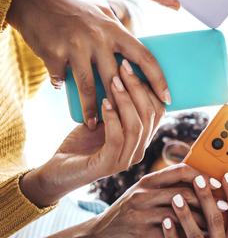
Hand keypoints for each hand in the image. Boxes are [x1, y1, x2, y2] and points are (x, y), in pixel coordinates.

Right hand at [7, 0, 169, 125]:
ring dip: (90, 109)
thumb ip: (119, 34)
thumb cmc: (73, 10)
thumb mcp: (102, 16)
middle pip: (117, 80)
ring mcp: (76, 46)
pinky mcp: (53, 54)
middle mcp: (98, 38)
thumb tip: (136, 59)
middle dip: (121, 104)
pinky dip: (61, 85)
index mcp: (115, 30)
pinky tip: (62, 89)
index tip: (167, 98)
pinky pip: (61, 80)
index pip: (145, 58)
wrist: (33, 1)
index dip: (158, 80)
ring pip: (88, 88)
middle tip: (126, 124)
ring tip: (92, 123)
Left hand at [21, 64, 164, 206]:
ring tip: (114, 81)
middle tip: (124, 68)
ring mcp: (125, 160)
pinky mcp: (108, 165)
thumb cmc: (82, 142)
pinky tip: (104, 103)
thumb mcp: (105, 119)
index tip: (132, 66)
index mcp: (142, 138)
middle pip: (150, 115)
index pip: (159, 110)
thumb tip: (125, 73)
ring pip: (137, 126)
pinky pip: (118, 138)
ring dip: (126, 100)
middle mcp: (139, 150)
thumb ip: (119, 105)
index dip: (149, 87)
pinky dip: (112, 118)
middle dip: (138, 88)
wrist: (58, 171)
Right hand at [90, 164, 207, 237]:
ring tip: (215, 222)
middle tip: (224, 204)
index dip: (202, 175)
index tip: (217, 183)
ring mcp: (140, 213)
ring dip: (200, 218)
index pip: (180, 170)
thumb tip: (197, 184)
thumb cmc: (127, 216)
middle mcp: (143, 193)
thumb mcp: (141, 196)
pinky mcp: (139, 232)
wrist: (96, 237)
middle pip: (183, 191)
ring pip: (179, 212)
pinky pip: (169, 232)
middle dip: (207, 198)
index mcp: (147, 181)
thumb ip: (163, 189)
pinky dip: (186, 235)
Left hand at [162, 172, 227, 237]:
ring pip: (196, 236)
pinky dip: (172, 236)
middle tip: (197, 179)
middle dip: (207, 198)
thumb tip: (222, 199)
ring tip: (175, 197)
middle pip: (217, 221)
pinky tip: (165, 222)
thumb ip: (227, 231)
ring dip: (186, 215)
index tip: (225, 175)